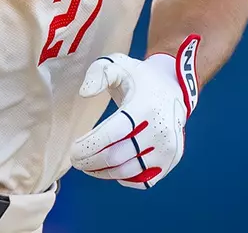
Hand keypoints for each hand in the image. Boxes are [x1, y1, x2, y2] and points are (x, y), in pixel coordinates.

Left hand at [69, 34, 199, 189]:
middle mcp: (160, 130)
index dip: (88, 146)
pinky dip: (124, 179)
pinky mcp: (171, 160)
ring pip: (127, 172)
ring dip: (103, 173)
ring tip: (89, 166)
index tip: (73, 149)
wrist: (174, 86)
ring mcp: (168, 148)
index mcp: (145, 107)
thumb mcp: (118, 65)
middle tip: (76, 160)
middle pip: (116, 157)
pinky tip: (112, 169)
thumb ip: (97, 74)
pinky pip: (143, 181)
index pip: (111, 135)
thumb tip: (84, 94)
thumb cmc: (139, 77)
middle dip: (90, 161)